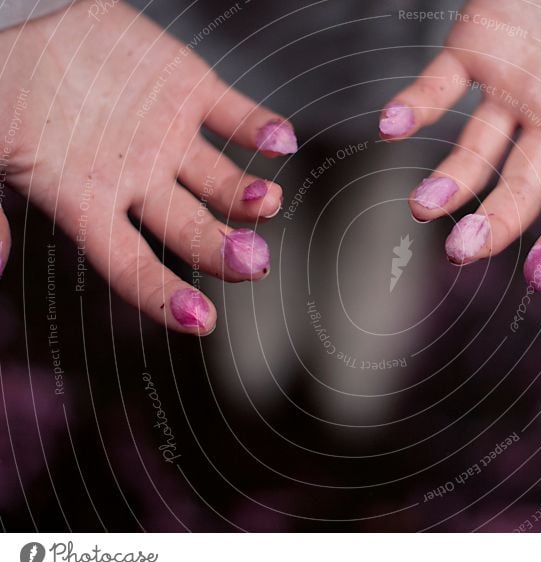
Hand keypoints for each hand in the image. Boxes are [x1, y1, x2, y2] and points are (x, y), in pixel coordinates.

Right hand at [0, 0, 296, 333]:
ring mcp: (170, 139)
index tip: (200, 321)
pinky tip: (280, 142)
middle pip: (191, 231)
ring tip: (268, 201)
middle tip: (252, 263)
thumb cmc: (4, 95)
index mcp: (89, 204)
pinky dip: (262, 130)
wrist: (30, 26)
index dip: (163, 296)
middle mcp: (140, 181)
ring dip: (248, 197)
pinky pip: (236, 118)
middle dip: (221, 251)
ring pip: (222, 181)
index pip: (130, 265)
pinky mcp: (191, 93)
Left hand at [380, 0, 540, 290]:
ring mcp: (512, 85)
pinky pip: (438, 84)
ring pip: (475, 147)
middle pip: (522, 185)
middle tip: (461, 251)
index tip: (538, 277)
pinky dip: (413, 104)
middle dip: (495, 221)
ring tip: (422, 207)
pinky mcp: (476, 46)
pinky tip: (389, 126)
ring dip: (449, 179)